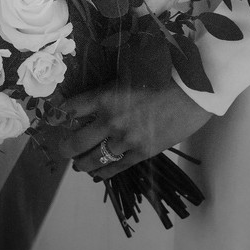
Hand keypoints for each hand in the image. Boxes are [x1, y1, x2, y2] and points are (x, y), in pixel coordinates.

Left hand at [55, 78, 212, 180]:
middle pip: (75, 142)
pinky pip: (114, 168)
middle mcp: (111, 120)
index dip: (58, 116)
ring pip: (92, 159)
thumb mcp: (129, 75)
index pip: (70, 110)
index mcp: (106, 96)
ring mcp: (126, 139)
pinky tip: (97, 174)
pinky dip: (102, 173)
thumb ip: (109, 90)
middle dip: (65, 148)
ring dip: (82, 163)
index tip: (55, 120)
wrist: (193, 92)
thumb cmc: (163, 75)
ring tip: (80, 164)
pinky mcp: (141, 153)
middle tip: (64, 148)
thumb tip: (91, 102)